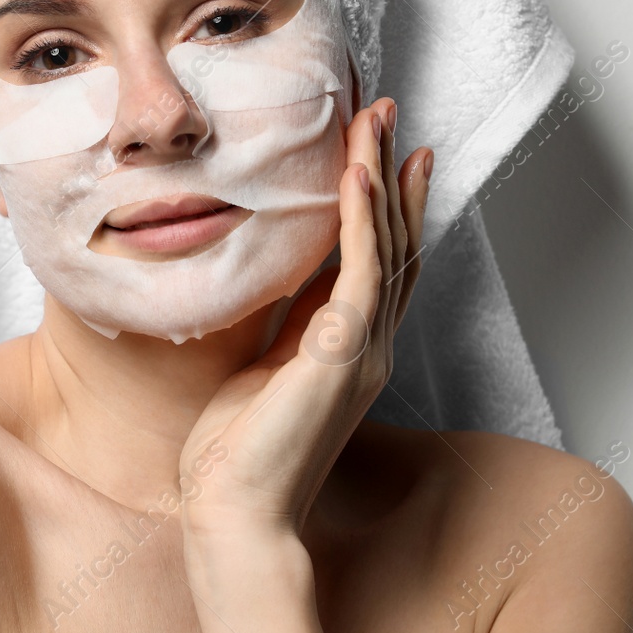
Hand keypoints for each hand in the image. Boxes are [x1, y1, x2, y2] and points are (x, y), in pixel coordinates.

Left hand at [178, 97, 430, 539]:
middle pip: (397, 242)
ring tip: (377, 121)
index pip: (381, 262)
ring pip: (388, 245)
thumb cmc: (234, 456)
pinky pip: (363, 272)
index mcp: (350, 350)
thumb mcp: (260, 367)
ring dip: (382, 177)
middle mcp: (369, 346)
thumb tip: (274, 276)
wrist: (235, 517)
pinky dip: (363, 220)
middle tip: (390, 115)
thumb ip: (280, 321)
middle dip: (394, 174)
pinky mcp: (342, 354)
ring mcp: (363, 350)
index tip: (385, 153)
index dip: (387, 204)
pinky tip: (357, 176)